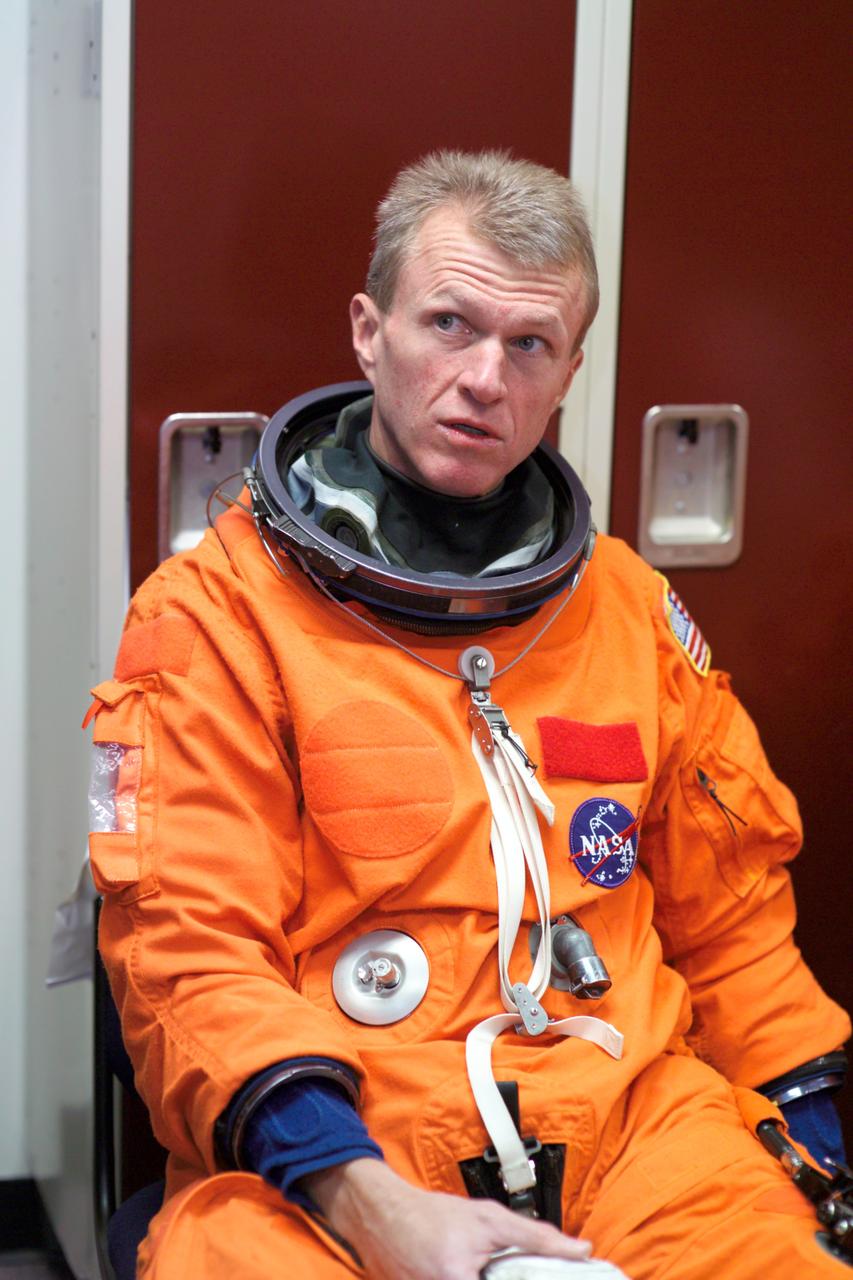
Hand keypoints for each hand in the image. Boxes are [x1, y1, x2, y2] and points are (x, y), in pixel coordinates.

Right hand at [300, 1158, 591, 1279]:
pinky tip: (479, 1273)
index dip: (522, 1279)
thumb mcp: (490, 1218)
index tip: (554, 1275)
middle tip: (504, 1266)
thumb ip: (537, 1237)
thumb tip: (581, 1250)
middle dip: (506, 1276)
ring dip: (494, 1279)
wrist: (384, 1217)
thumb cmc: (434, 1217)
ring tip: (489, 1268)